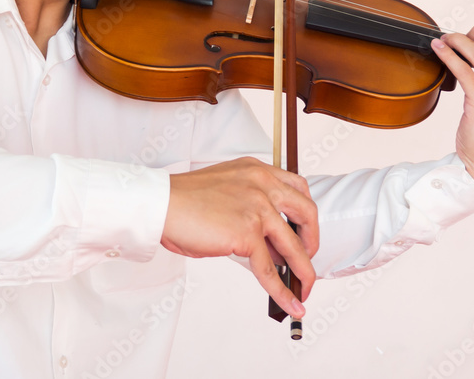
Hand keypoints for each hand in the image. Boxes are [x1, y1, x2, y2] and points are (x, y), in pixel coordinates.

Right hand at [161, 156, 317, 318]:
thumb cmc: (183, 201)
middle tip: (308, 258)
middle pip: (307, 213)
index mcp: (257, 170)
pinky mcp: (247, 232)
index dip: (305, 212)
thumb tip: (269, 246)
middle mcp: (262, 184)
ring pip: (293, 246)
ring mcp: (258, 208)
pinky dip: (283, 291)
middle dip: (312, 240)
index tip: (304, 230)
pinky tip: (291, 303)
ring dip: (304, 271)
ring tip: (306, 289)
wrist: (161, 204)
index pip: (297, 187)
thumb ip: (250, 209)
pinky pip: (270, 269)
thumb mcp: (227, 193)